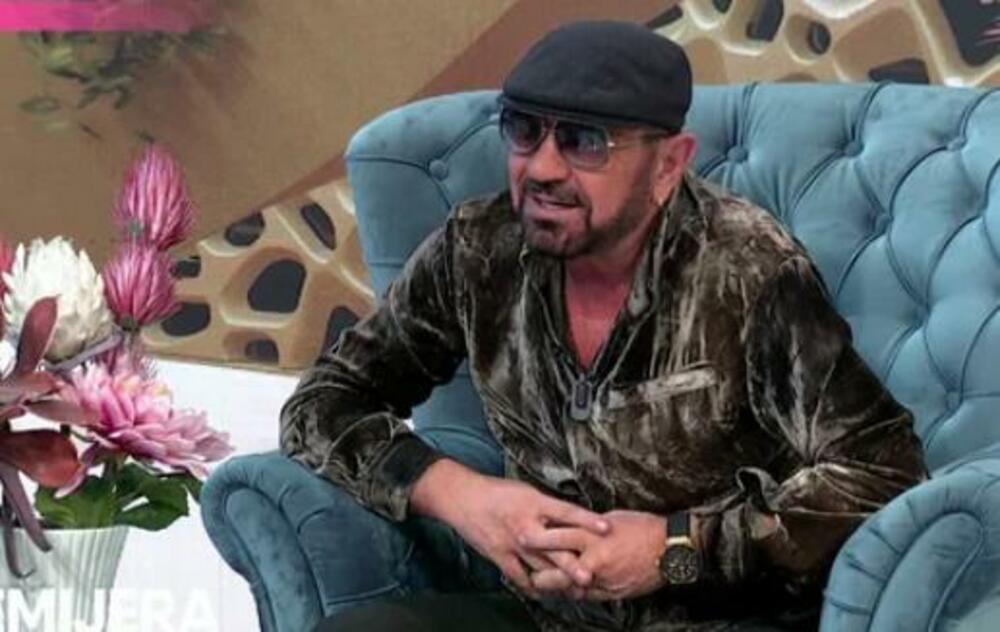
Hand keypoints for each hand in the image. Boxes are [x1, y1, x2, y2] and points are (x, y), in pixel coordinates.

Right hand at [410, 459, 609, 596]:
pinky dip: (532, 585)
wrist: (463, 497)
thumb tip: (572, 518)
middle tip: (589, 576)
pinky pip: (519, 576)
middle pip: (554, 547)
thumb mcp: (526, 492)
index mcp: (534, 503)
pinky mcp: (499, 555)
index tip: (606, 528)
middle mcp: (525, 524)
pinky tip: (544, 592)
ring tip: (575, 590)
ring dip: (557, 579)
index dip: (587, 520)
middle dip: (572, 564)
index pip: (567, 511)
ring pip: (539, 566)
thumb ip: (547, 508)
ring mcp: (512, 543)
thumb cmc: (497, 492)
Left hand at [521, 509, 666, 600]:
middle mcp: (596, 557)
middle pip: (560, 571)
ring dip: (559, 587)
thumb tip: (574, 526)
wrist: (671, 548)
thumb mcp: (612, 518)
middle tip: (529, 575)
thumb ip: (590, 526)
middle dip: (542, 575)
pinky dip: (579, 593)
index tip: (521, 538)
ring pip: (573, 587)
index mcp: (594, 534)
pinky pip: (590, 596)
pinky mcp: (614, 592)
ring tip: (544, 586)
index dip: (539, 539)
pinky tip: (571, 591)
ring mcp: (605, 578)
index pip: (560, 536)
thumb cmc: (643, 528)